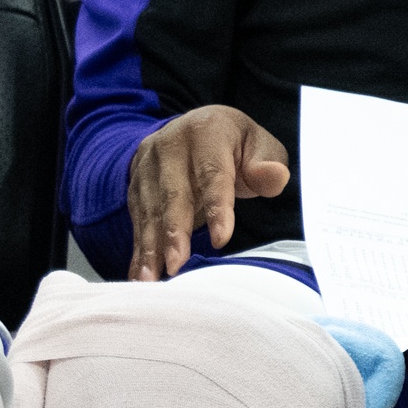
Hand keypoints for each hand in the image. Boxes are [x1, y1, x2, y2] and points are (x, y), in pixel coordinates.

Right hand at [126, 103, 291, 279]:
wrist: (196, 129)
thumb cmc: (236, 147)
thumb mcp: (261, 146)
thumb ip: (268, 163)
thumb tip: (272, 175)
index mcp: (206, 131)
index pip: (212, 174)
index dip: (216, 207)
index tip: (221, 240)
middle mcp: (170, 144)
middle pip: (173, 193)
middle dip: (174, 232)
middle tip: (176, 265)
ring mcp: (147, 163)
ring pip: (149, 209)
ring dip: (150, 246)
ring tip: (151, 278)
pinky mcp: (135, 182)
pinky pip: (137, 218)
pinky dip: (139, 248)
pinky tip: (140, 272)